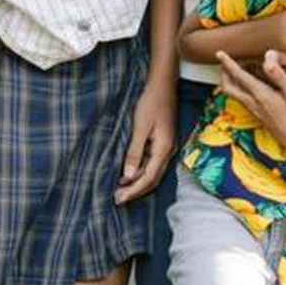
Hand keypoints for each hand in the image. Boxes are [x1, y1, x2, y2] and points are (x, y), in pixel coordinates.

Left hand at [115, 79, 175, 203]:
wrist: (162, 85)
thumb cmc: (150, 102)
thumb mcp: (139, 126)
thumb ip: (134, 151)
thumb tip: (128, 175)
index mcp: (164, 149)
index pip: (148, 178)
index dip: (133, 190)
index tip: (118, 198)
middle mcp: (168, 152)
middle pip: (153, 180)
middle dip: (135, 191)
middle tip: (117, 199)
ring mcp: (167, 148)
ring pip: (153, 173)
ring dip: (138, 183)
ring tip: (120, 189)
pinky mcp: (162, 143)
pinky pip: (153, 164)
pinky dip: (141, 172)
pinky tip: (129, 173)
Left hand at [214, 50, 285, 157]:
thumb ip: (279, 74)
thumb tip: (268, 57)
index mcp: (260, 94)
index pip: (239, 76)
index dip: (228, 63)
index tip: (220, 53)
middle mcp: (253, 103)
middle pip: (229, 86)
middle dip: (224, 72)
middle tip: (224, 60)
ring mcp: (255, 110)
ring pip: (234, 93)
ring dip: (230, 80)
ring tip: (235, 69)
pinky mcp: (258, 115)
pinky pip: (241, 98)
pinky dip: (239, 87)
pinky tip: (248, 83)